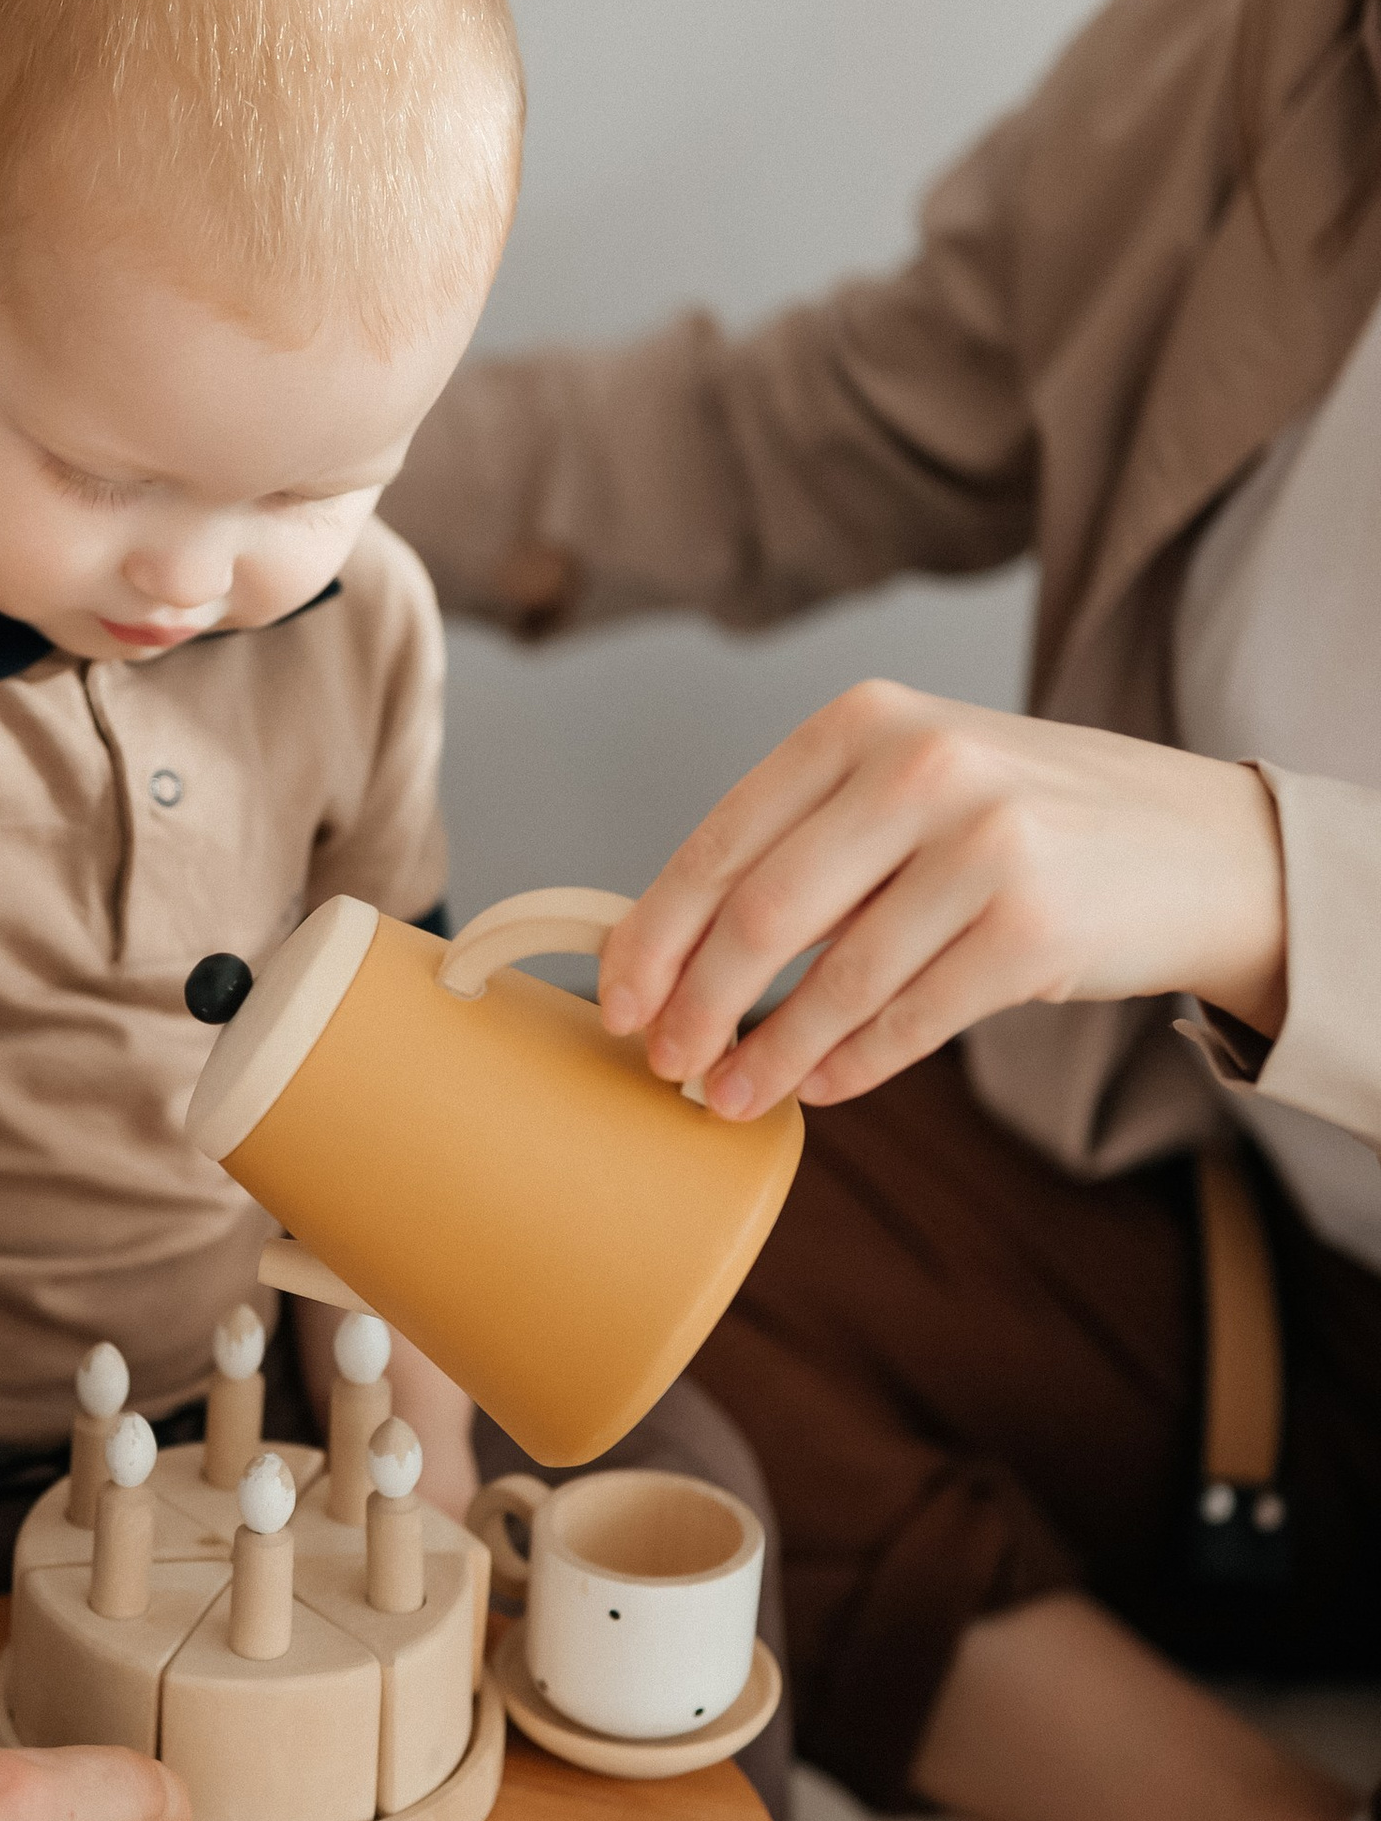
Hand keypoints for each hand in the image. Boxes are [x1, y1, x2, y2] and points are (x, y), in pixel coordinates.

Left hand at [600, 683, 1288, 1119]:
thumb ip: (810, 842)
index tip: (616, 1000)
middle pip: (761, 912)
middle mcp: (922, 766)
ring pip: (834, 978)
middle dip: (697, 1003)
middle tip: (664, 1065)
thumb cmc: (1030, 822)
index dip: (654, 932)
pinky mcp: (1035, 928)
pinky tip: (818, 1087)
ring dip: (768, 1053)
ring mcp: (986, 844)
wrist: (1204, 846)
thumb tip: (674, 954)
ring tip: (731, 1099)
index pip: (722, 839)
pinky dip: (851, 1064)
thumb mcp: (915, 783)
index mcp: (864, 721)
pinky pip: (910, 1018)